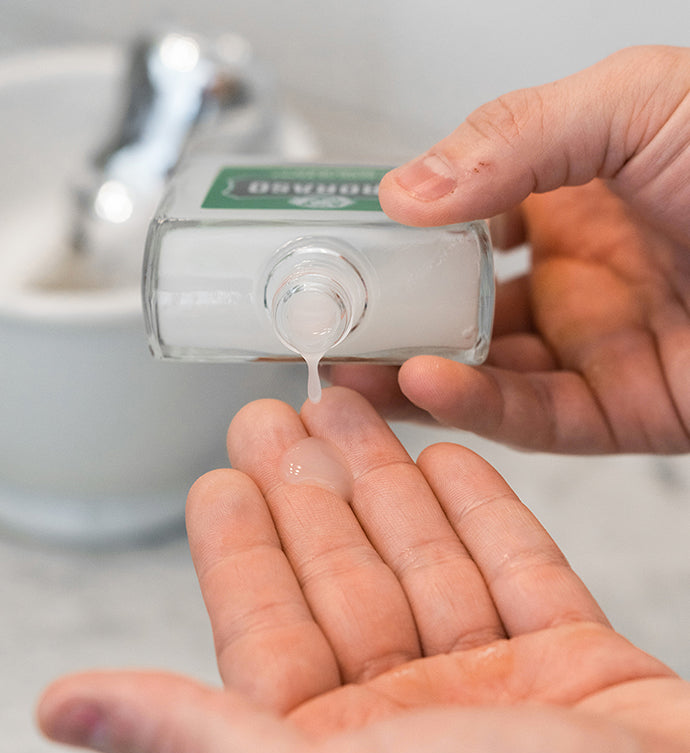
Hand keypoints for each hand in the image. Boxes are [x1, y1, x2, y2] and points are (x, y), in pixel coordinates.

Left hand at [38, 388, 689, 752]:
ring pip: (425, 558)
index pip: (270, 626)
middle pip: (348, 575)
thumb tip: (66, 702)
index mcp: (339, 752)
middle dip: (312, 486)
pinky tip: (445, 455)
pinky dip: (481, 509)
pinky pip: (518, 565)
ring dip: (389, 479)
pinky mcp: (576, 659)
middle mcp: (416, 719)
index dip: (241, 544)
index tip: (218, 472)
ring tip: (354, 405)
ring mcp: (500, 687)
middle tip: (284, 408)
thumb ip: (198, 736)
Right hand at [330, 45, 689, 453]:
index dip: (387, 236)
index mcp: (566, 194)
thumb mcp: (634, 104)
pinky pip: (533, 415)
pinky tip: (423, 383)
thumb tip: (403, 190)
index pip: (449, 222)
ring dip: (406, 372)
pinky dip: (475, 404)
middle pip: (449, 306)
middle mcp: (570, 274)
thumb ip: (513, 137)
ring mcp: (591, 345)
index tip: (328, 246)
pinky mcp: (621, 409)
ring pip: (477, 370)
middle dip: (379, 320)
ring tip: (341, 369)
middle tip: (310, 324)